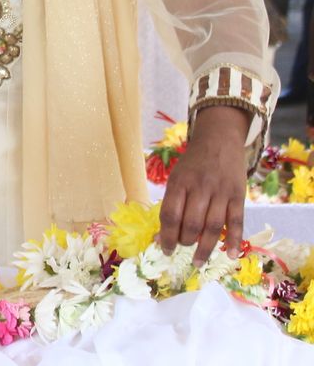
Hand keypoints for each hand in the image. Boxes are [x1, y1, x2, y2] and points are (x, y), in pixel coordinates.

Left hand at [158, 105, 248, 264]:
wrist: (219, 139)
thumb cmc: (193, 163)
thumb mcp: (177, 176)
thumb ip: (172, 203)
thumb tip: (163, 235)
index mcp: (179, 183)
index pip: (170, 215)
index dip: (166, 235)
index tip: (165, 250)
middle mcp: (199, 188)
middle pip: (191, 223)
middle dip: (185, 243)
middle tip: (183, 253)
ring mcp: (220, 192)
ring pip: (213, 226)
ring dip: (205, 248)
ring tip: (198, 262)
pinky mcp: (238, 195)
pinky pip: (236, 221)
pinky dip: (233, 240)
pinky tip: (229, 255)